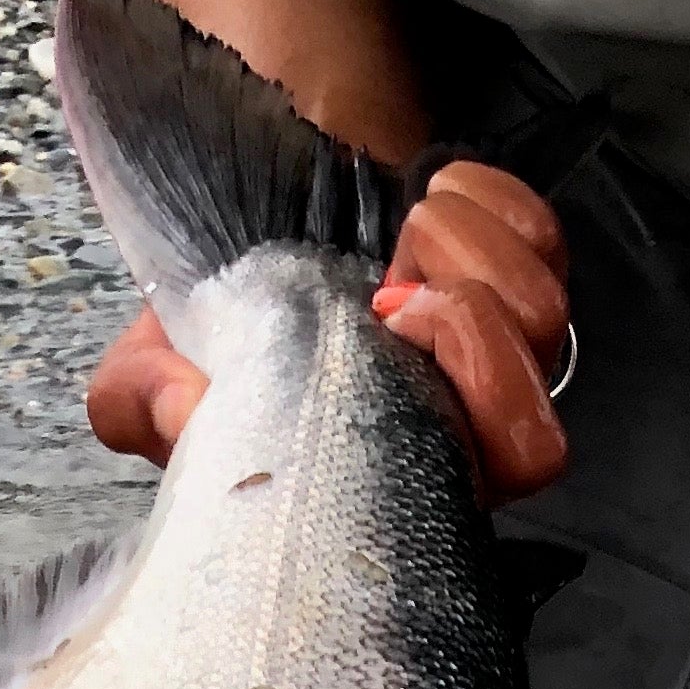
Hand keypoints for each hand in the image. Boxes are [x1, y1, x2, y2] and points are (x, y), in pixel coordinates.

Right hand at [84, 160, 570, 498]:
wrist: (260, 188)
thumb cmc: (230, 294)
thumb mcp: (159, 361)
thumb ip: (146, 403)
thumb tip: (174, 412)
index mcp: (396, 472)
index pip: (469, 500)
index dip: (446, 435)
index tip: (372, 343)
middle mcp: (462, 426)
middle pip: (535, 441)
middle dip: (469, 347)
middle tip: (393, 290)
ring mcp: (503, 344)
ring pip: (543, 323)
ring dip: (469, 257)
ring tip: (401, 232)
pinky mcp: (520, 262)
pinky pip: (543, 241)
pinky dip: (487, 202)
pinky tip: (428, 194)